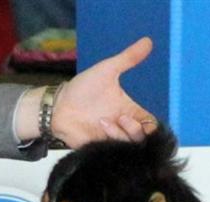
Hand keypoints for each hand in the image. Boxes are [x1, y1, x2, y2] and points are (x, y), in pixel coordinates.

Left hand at [15, 37, 156, 146]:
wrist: (58, 108)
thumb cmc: (82, 90)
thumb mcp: (107, 70)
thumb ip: (128, 58)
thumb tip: (148, 40)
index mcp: (131, 112)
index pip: (152, 125)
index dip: (151, 126)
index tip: (140, 117)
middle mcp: (126, 128)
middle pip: (146, 139)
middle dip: (135, 129)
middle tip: (121, 118)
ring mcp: (117, 141)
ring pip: (134, 146)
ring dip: (121, 133)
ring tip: (103, 122)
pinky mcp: (107, 150)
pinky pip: (120, 152)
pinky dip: (113, 139)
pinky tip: (100, 128)